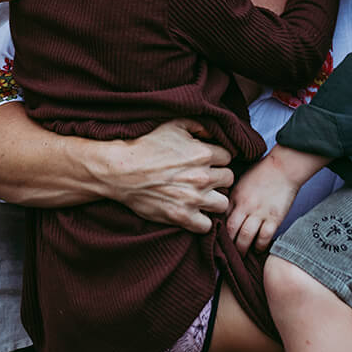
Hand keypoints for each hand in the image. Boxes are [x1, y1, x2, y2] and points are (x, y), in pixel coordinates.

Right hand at [102, 119, 234, 232]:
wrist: (121, 170)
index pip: (228, 157)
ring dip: (214, 200)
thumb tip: (213, 133)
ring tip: (202, 197)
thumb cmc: (146, 145)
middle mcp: (202, 176)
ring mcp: (194, 198)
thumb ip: (198, 125)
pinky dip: (202, 221)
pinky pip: (206, 226)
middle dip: (219, 178)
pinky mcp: (182, 216)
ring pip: (223, 204)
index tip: (208, 162)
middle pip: (229, 180)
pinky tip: (193, 213)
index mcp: (203, 153)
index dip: (218, 159)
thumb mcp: (172, 125)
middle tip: (205, 179)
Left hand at [226, 154, 305, 253]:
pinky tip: (258, 248)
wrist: (284, 167)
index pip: (222, 218)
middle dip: (228, 244)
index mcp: (235, 196)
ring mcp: (260, 213)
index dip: (219, 231)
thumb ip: (234, 197)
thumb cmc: (263, 172)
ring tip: (241, 254)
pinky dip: (260, 246)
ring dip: (242, 249)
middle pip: (231, 230)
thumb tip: (226, 210)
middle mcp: (245, 206)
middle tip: (227, 253)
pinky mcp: (274, 218)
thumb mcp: (241, 181)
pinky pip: (264, 237)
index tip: (218, 239)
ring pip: (246, 237)